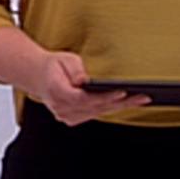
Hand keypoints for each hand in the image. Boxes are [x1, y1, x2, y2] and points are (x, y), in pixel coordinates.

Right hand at [25, 51, 149, 126]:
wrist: (38, 76)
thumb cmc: (54, 65)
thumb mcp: (65, 60)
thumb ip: (75, 71)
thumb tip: (84, 81)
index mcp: (56, 92)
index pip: (84, 99)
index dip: (104, 97)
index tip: (122, 92)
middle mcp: (60, 108)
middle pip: (96, 108)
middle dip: (121, 102)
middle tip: (142, 97)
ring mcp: (66, 116)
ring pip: (98, 113)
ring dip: (120, 107)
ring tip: (141, 100)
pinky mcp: (72, 118)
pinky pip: (95, 114)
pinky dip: (111, 109)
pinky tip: (127, 104)